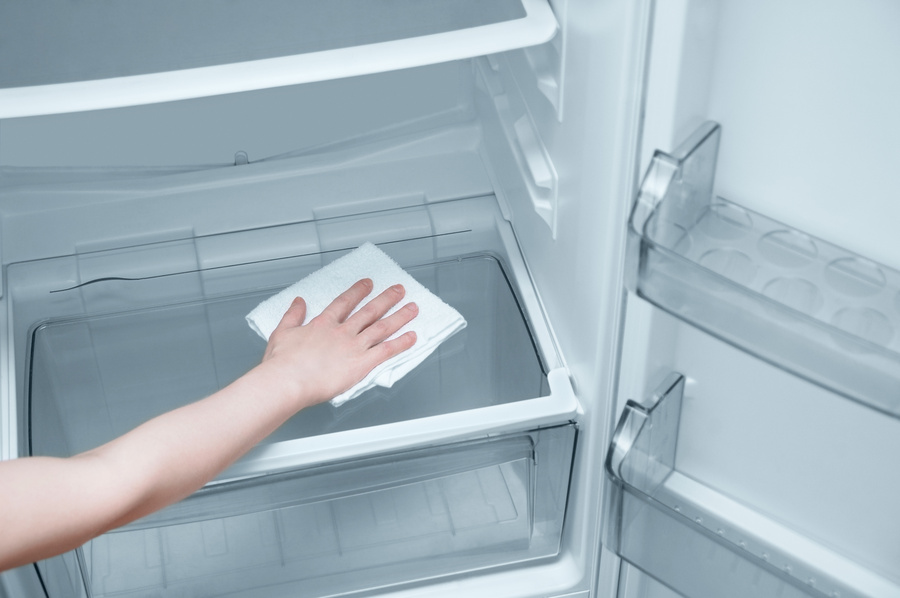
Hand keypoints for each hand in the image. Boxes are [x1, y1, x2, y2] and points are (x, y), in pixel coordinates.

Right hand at [260, 278, 417, 407]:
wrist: (288, 380)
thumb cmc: (281, 363)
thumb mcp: (282, 333)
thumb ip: (292, 315)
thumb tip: (298, 301)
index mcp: (323, 324)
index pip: (344, 302)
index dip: (358, 292)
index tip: (368, 283)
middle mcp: (342, 332)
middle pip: (369, 311)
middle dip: (386, 298)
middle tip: (399, 289)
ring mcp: (353, 346)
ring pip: (382, 327)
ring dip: (400, 316)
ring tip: (413, 308)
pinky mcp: (361, 363)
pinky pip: (386, 350)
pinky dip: (401, 343)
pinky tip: (412, 336)